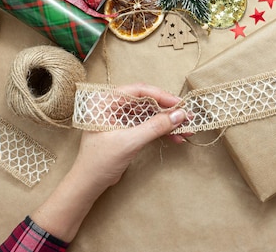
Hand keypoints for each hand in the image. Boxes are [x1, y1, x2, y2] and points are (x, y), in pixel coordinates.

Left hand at [71, 82, 187, 190]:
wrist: (89, 185)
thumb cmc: (100, 162)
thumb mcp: (129, 142)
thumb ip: (155, 127)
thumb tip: (180, 115)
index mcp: (105, 101)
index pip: (138, 91)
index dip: (161, 96)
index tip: (180, 104)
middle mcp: (112, 106)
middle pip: (146, 101)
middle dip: (168, 111)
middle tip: (187, 116)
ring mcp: (120, 118)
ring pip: (149, 114)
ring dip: (168, 122)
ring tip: (186, 129)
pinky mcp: (126, 130)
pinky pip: (148, 125)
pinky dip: (162, 131)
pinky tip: (176, 137)